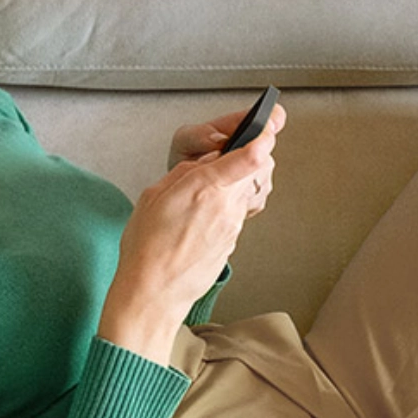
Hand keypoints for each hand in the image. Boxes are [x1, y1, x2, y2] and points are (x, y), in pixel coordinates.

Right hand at [101, 116, 281, 363]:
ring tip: (209, 186)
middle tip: (238, 149)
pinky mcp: (232, 242)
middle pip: (258, 171)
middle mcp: (226, 206)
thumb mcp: (155, 196)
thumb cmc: (147, 248)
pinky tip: (204, 213)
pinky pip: (237, 213)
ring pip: (247, 192)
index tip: (270, 124)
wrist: (154, 294)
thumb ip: (184, 174)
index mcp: (206, 188)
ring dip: (237, 182)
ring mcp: (232, 227)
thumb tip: (204, 164)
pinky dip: (227, 205)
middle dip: (253, 156)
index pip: (251, 156)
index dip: (264, 136)